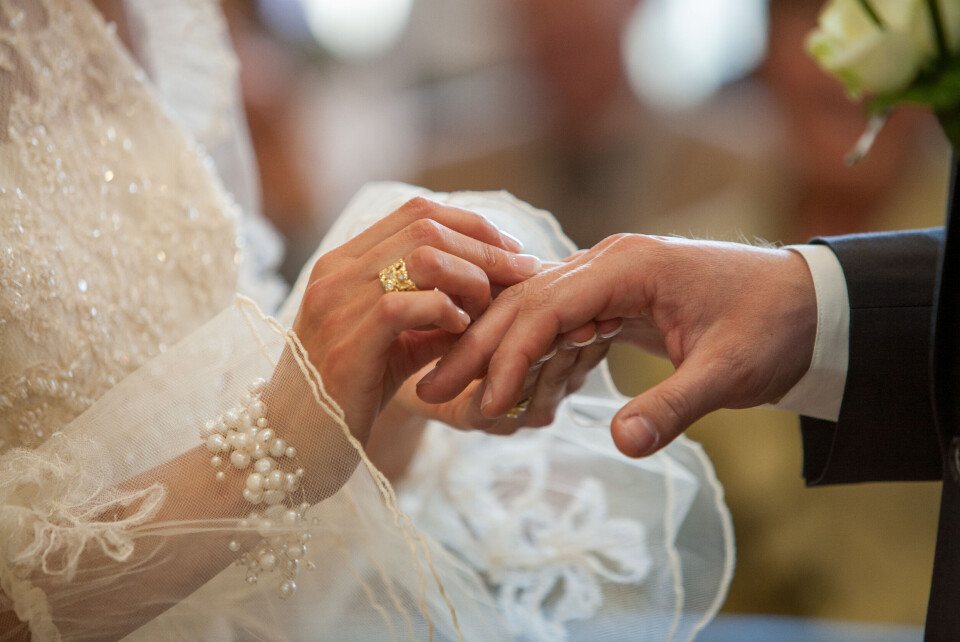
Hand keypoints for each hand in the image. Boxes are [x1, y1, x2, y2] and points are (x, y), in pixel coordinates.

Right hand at [291, 196, 541, 443]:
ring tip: (486, 306)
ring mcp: (337, 305)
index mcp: (344, 262)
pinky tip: (461, 329)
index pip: (416, 211)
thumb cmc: (349, 393)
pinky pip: (407, 306)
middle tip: (523, 274)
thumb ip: (434, 313)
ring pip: (421, 258)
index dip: (472, 224)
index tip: (511, 251)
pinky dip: (446, 311)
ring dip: (470, 277)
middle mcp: (336, 273)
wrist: (294, 444)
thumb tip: (491, 291)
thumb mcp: (396, 343)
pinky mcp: (348, 344)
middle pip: (426, 227)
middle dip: (486, 248)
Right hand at [417, 233, 817, 456]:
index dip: (510, 354)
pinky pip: (563, 330)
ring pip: (537, 316)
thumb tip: (619, 445)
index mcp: (629, 265)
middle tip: (431, 390)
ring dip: (499, 357)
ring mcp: (611, 282)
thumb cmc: (774, 327)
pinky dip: (538, 362)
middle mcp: (610, 265)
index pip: (548, 305)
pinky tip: (517, 395)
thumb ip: (674, 407)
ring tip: (459, 397)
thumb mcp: (729, 372)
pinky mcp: (617, 304)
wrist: (809, 306)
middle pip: (527, 304)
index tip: (482, 401)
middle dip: (479, 349)